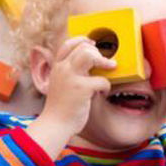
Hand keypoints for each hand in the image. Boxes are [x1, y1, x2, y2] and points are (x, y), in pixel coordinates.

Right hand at [26, 37, 114, 156]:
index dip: (82, 41)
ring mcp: (71, 77)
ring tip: (110, 67)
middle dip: (97, 52)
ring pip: (90, 54)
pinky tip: (103, 92)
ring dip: (104, 60)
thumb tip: (91, 66)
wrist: (55, 124)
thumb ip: (71, 74)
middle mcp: (63, 69)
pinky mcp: (82, 88)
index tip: (92, 44)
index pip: (68, 45)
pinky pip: (101, 79)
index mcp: (57, 67)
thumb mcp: (60, 85)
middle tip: (106, 61)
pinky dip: (106, 86)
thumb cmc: (60, 107)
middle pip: (83, 47)